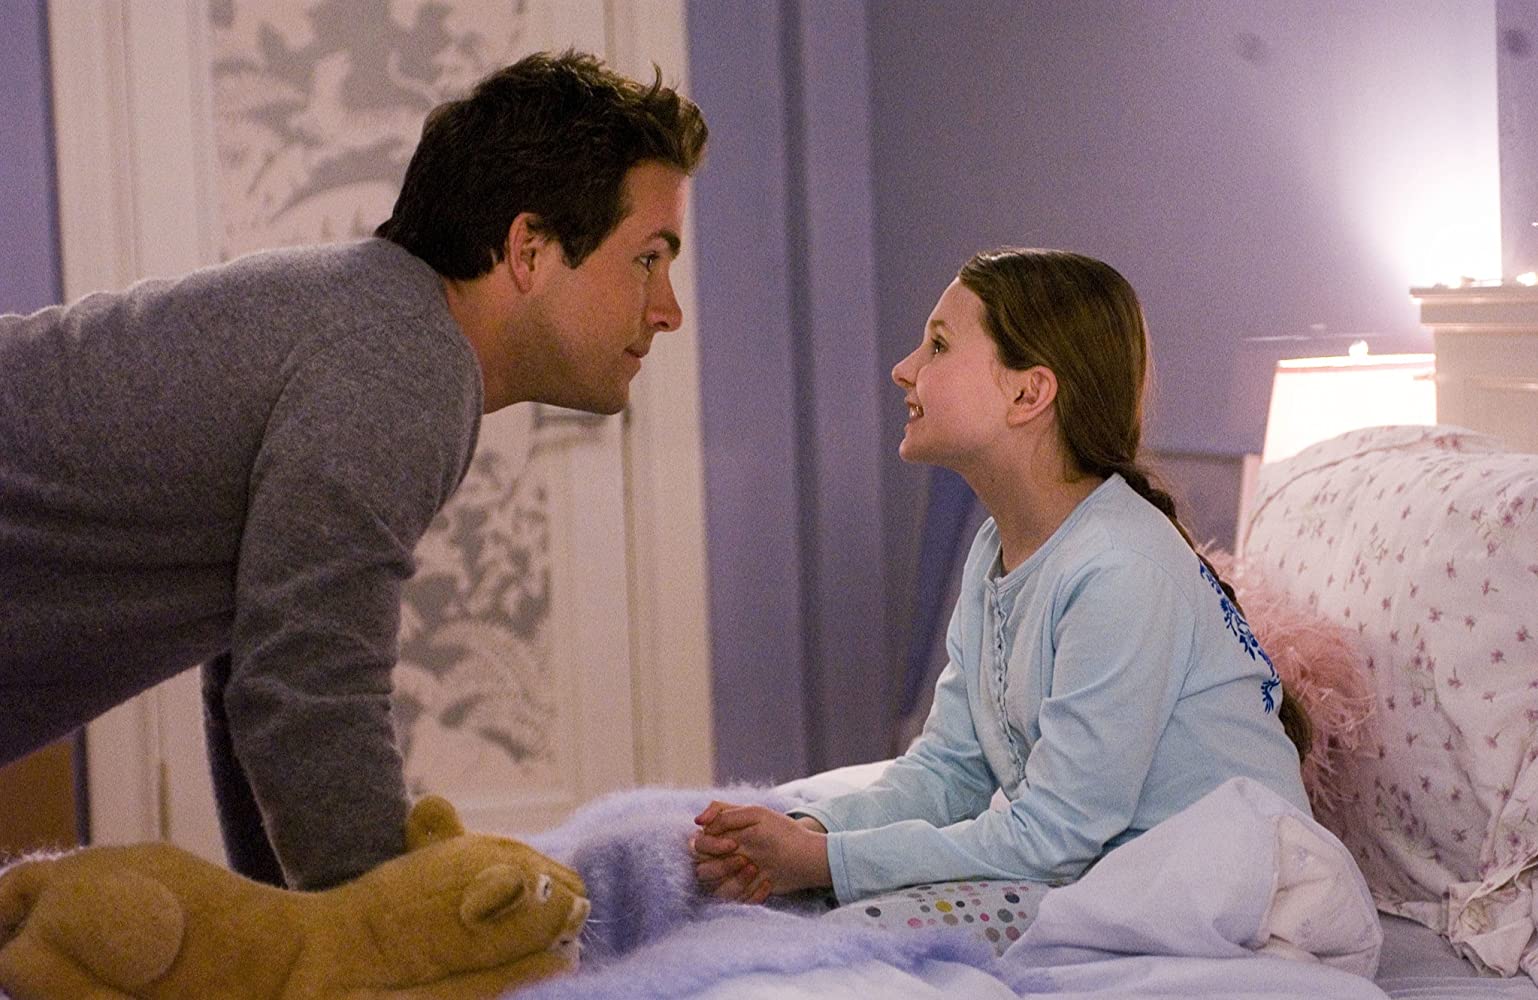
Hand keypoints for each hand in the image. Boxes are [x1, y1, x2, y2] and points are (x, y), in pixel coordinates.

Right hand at [693, 801, 831, 895]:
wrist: (807, 856)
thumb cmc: (782, 832)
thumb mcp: (756, 814)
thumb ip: (724, 814)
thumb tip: (697, 822)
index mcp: (721, 837)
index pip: (697, 845)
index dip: (711, 846)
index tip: (733, 844)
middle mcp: (722, 858)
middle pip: (701, 870)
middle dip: (722, 867)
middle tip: (746, 861)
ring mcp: (732, 878)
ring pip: (716, 889)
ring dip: (735, 882)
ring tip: (756, 870)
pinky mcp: (744, 894)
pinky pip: (735, 902)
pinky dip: (751, 893)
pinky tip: (768, 883)